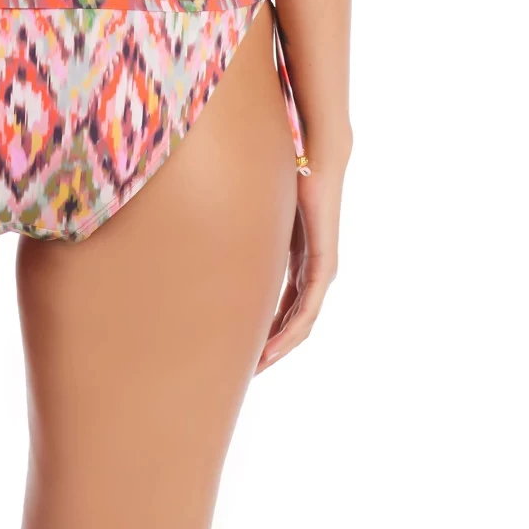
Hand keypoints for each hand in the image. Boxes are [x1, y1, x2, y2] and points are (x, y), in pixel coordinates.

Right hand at [256, 156, 345, 371]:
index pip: (283, 305)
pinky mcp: (323, 265)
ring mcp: (321, 269)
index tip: (243, 350)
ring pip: (301, 321)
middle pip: (292, 321)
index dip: (265, 330)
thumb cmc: (285, 173)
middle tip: (247, 371)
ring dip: (280, 347)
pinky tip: (275, 346)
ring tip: (258, 366)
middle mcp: (313, 270)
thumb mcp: (259, 211)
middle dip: (271, 348)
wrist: (316, 156)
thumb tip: (204, 217)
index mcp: (297, 259)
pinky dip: (291, 330)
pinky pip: (308, 308)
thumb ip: (243, 224)